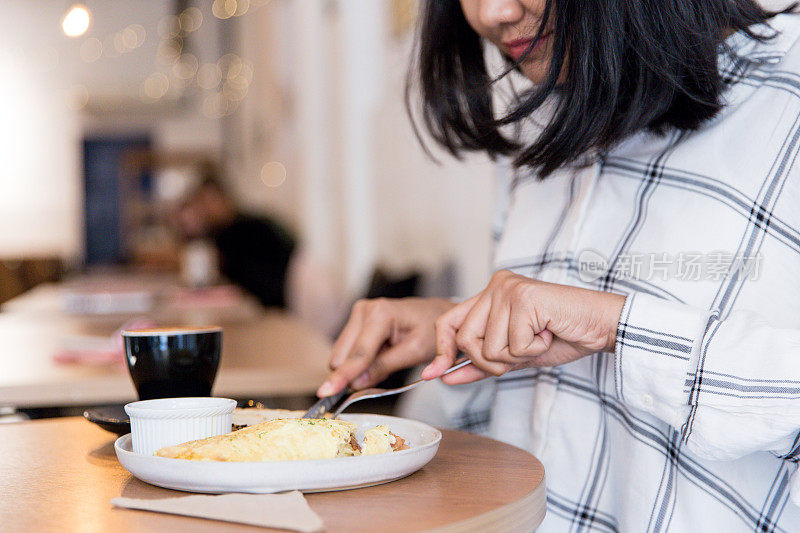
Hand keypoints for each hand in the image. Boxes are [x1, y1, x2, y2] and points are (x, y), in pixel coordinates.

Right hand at [316, 297, 456, 396]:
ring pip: (341, 355)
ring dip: (358, 367)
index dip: (344, 375)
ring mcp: (358, 314)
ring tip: (386, 358)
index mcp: (381, 313)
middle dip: (354, 372)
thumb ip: (385, 366)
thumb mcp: (415, 352)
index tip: (326, 392)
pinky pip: (347, 351)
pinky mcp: (356, 322)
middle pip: (342, 355)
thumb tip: (357, 383)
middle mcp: (364, 310)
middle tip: (383, 372)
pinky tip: (379, 355)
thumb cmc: (431, 330)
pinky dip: (360, 361)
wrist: (436, 314)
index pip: (359, 353)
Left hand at [421, 270, 625, 383]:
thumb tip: (444, 376)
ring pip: (488, 346)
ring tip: (538, 339)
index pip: (447, 321)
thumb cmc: (561, 336)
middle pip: (465, 340)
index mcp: (489, 294)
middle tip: (521, 353)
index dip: (441, 350)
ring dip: (515, 356)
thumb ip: (480, 364)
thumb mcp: (513, 356)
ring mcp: (508, 289)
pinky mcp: (524, 298)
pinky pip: (513, 345)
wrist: (600, 326)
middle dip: (490, 361)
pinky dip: (533, 350)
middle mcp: (495, 286)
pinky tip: (548, 334)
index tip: (436, 373)